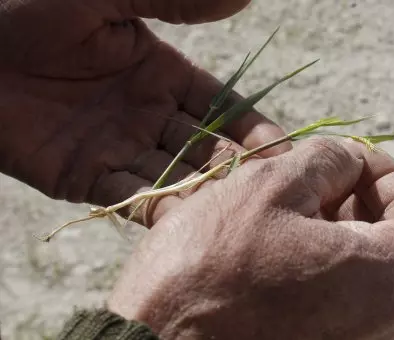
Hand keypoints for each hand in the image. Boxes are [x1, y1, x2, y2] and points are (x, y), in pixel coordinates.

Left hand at [0, 0, 289, 223]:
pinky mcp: (83, 177)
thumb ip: (175, 1)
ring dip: (206, 196)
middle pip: (206, 148)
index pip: (221, 107)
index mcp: (160, 72)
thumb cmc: (29, 7)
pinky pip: (129, 197)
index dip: (254, 129)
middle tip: (274, 196)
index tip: (285, 153)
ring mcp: (117, 146)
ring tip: (240, 216)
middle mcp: (147, 113)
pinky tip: (189, 224)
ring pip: (175, 178)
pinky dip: (158, 211)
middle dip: (238, 171)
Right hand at [107, 137, 393, 339]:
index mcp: (388, 279)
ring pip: (355, 273)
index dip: (387, 174)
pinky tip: (274, 246)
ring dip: (330, 231)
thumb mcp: (271, 185)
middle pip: (386, 244)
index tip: (355, 156)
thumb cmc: (211, 265)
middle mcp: (384, 324)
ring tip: (286, 205)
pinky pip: (332, 302)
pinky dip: (314, 267)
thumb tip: (350, 161)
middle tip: (312, 175)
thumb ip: (327, 160)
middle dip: (354, 200)